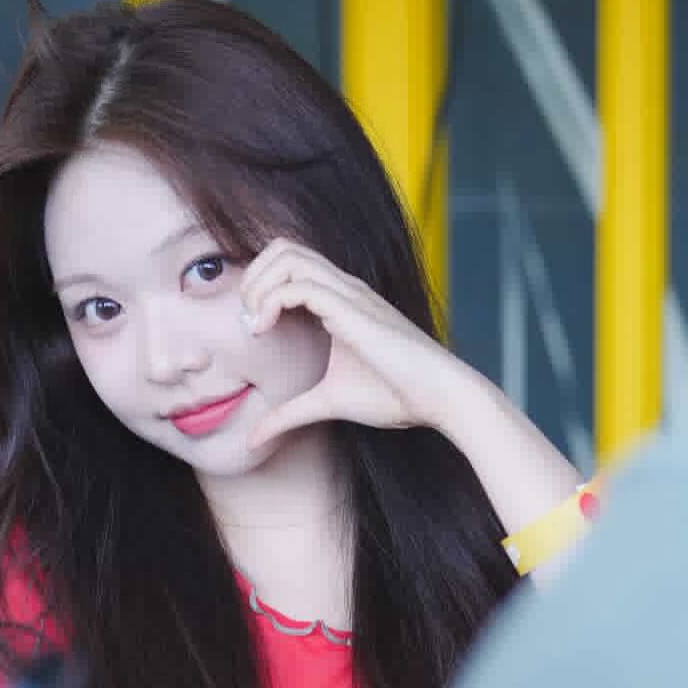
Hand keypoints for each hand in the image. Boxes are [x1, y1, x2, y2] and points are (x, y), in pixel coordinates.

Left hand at [241, 238, 453, 449]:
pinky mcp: (352, 309)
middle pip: (283, 248)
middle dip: (252, 277)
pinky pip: (298, 286)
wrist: (439, 396)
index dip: (259, 285)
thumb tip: (254, 439)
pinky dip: (271, 301)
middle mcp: (343, 287)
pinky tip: (265, 330)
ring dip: (259, 285)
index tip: (253, 328)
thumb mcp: (326, 403)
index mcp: (340, 299)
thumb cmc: (394, 395)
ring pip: (288, 256)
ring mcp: (348, 293)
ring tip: (255, 323)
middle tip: (247, 320)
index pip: (288, 263)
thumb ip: (288, 415)